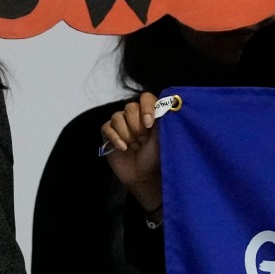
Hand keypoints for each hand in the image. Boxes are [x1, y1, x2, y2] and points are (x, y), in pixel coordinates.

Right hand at [101, 92, 165, 218]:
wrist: (143, 176)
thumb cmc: (156, 156)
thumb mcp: (163, 136)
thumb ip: (163, 118)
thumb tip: (167, 102)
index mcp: (150, 112)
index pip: (146, 97)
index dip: (146, 108)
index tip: (149, 124)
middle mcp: (134, 114)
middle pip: (130, 107)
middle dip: (137, 127)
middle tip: (143, 141)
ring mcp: (120, 123)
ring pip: (117, 117)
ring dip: (127, 135)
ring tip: (135, 146)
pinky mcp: (108, 133)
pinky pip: (107, 127)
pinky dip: (115, 138)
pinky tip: (123, 148)